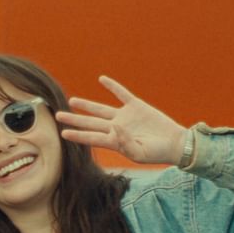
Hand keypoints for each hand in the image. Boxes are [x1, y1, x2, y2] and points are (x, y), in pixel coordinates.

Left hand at [56, 75, 186, 165]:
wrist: (175, 143)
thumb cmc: (158, 153)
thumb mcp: (140, 153)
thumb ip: (125, 142)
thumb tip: (114, 128)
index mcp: (115, 141)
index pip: (91, 138)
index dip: (77, 135)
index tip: (63, 133)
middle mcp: (117, 128)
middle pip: (91, 123)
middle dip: (74, 120)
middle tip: (58, 116)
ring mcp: (125, 116)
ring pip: (101, 109)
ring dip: (87, 105)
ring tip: (72, 100)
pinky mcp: (136, 106)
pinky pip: (122, 94)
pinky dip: (112, 86)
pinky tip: (102, 80)